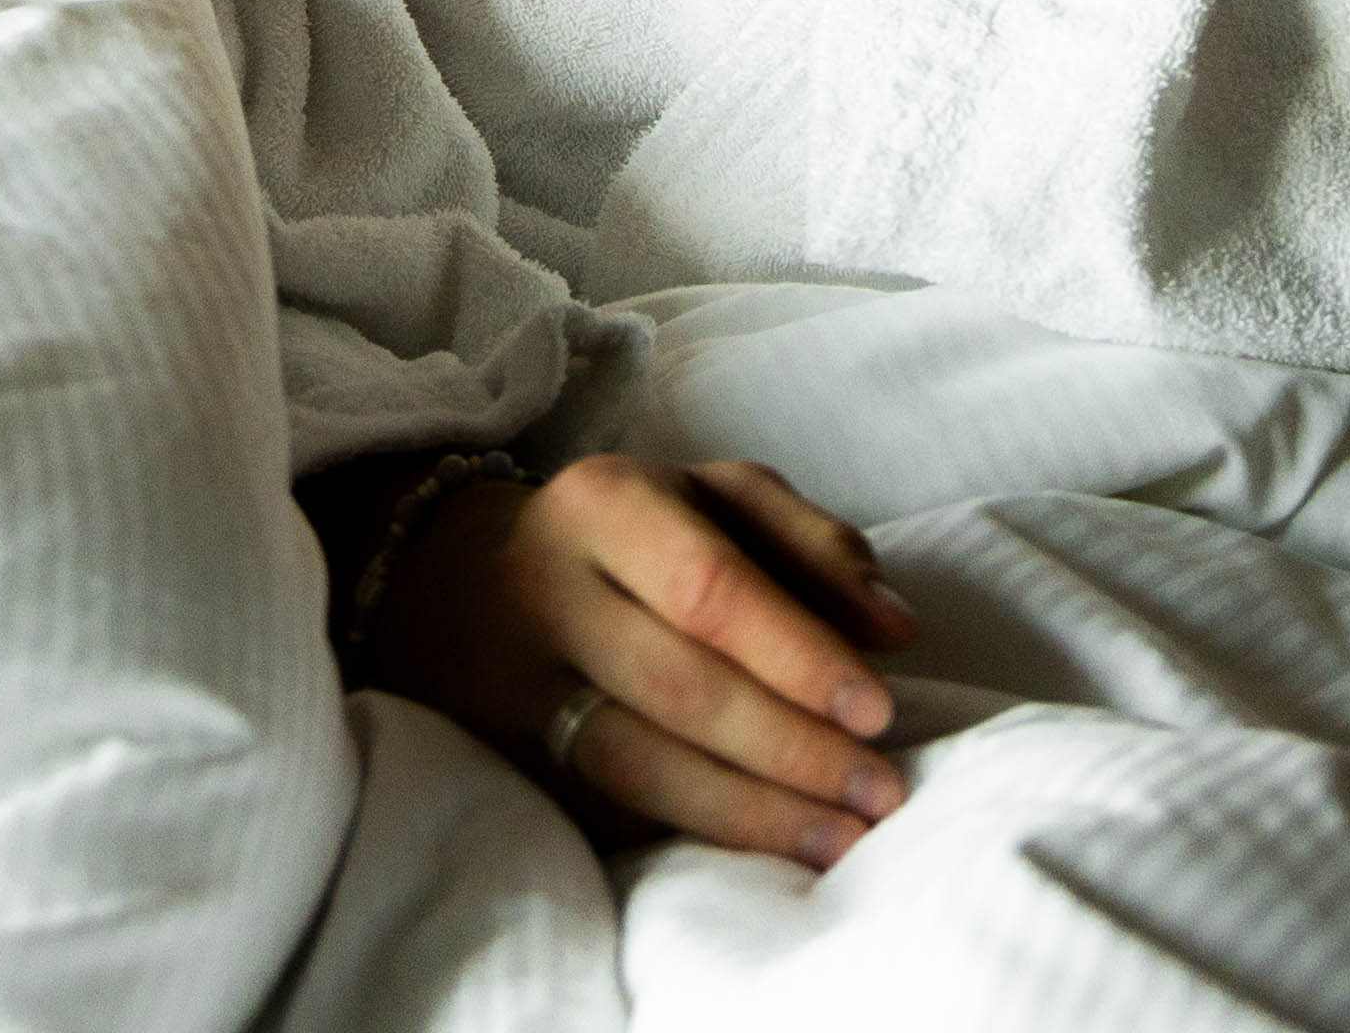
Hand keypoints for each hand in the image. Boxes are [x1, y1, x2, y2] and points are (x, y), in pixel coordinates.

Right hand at [366, 454, 922, 866]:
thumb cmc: (626, 536)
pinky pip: (610, 808)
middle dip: (792, 749)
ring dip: (752, 812)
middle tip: (881, 791)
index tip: (878, 709)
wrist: (454, 581)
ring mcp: (514, 684)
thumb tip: (894, 628)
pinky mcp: (505, 758)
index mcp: (604, 504)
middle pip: (678, 686)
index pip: (709, 588)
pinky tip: (770, 851)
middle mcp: (547, 590)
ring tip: (843, 839)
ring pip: (637, 763)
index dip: (797, 655)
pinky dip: (698, 835)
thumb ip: (812, 545)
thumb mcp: (713, 498)